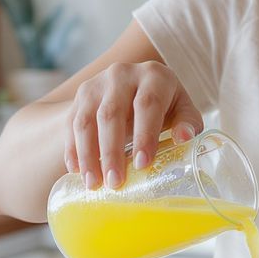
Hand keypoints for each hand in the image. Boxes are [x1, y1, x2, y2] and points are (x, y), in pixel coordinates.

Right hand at [64, 61, 202, 189]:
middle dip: (111, 152)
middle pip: (112, 114)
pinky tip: (76, 171)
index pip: (147, 104)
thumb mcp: (183, 110)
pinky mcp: (80, 96)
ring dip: (88, 155)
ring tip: (93, 183)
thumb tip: (184, 138)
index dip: (144, 135)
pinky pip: (71, 124)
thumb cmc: (166, 105)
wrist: (137, 86)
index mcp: (154, 76)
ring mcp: (97, 84)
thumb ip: (188, 123)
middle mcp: (122, 74)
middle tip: (115, 182)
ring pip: (86, 120)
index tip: (142, 164)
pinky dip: (72, 150)